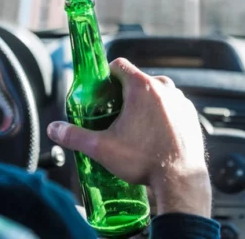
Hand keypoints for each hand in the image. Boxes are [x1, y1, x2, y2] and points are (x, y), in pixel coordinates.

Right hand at [47, 58, 211, 216]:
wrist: (180, 179)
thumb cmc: (144, 160)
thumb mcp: (102, 148)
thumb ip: (74, 135)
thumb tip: (54, 129)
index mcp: (141, 87)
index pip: (119, 64)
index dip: (107, 74)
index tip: (103, 89)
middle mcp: (164, 87)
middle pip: (137, 79)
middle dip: (125, 92)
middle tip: (116, 113)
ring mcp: (180, 99)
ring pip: (156, 91)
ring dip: (145, 101)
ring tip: (136, 125)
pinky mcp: (190, 112)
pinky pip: (171, 104)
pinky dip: (162, 112)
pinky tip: (155, 131)